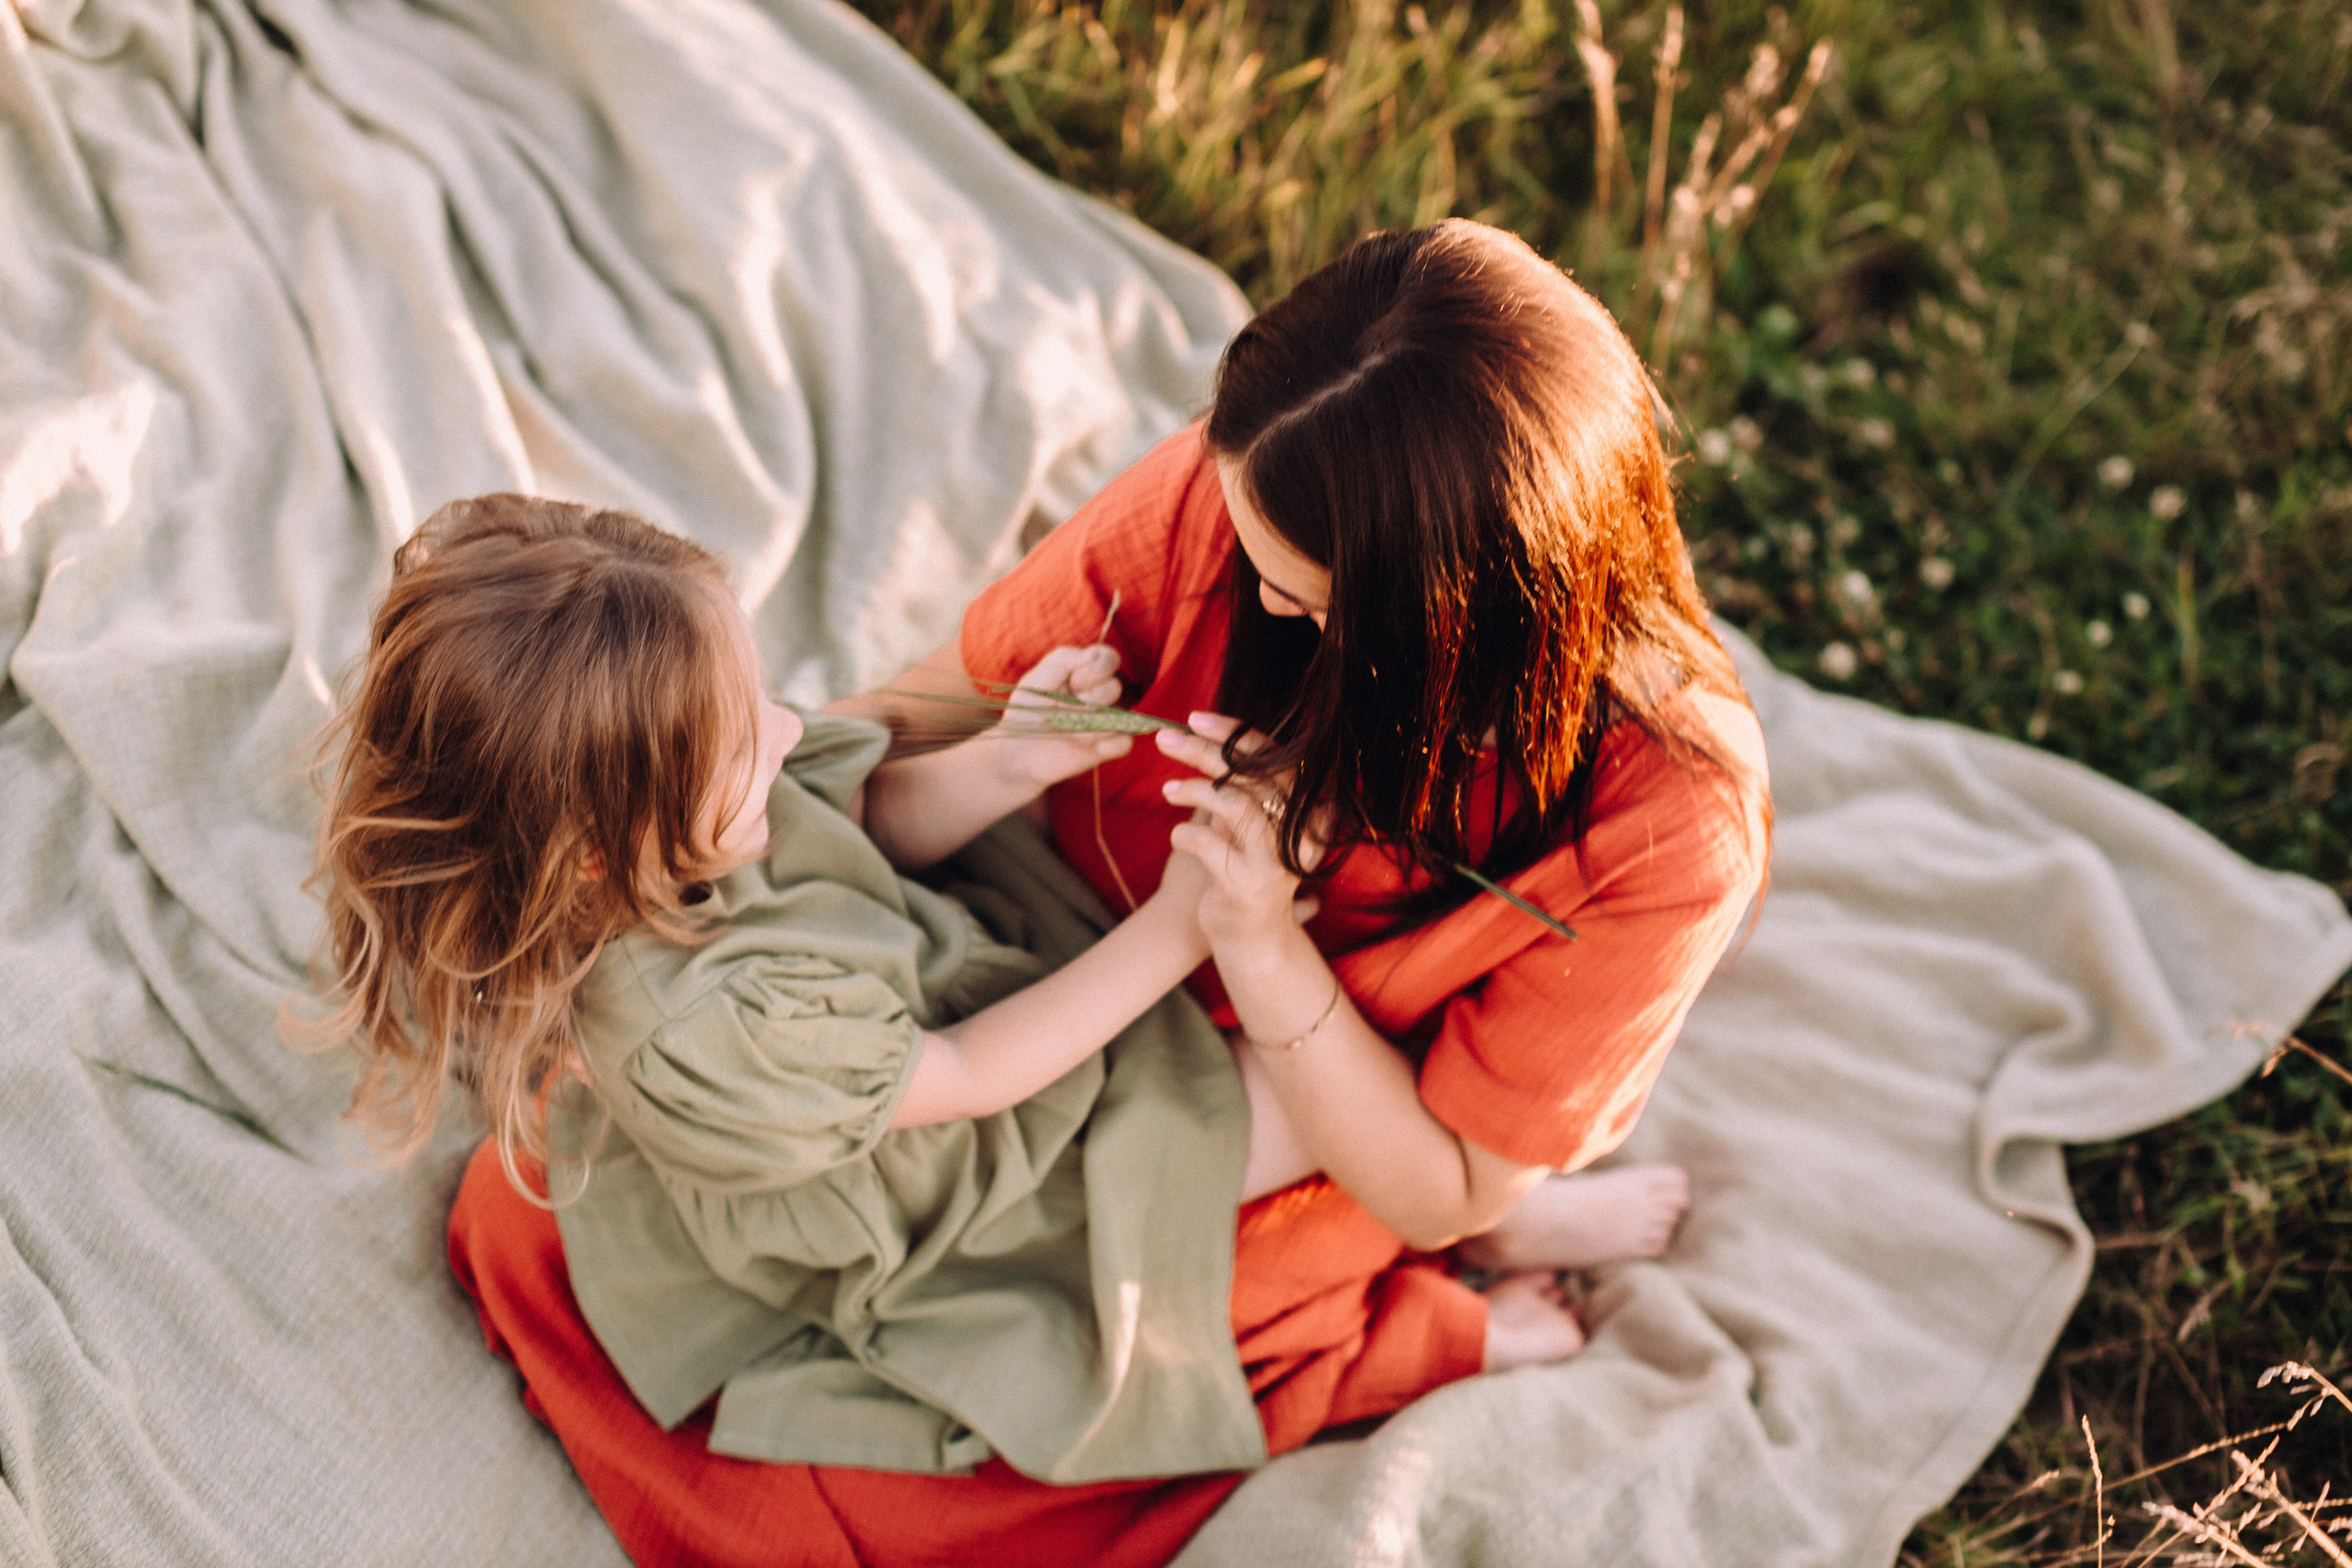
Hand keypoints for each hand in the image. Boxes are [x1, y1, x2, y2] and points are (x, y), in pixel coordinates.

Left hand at [994, 644, 1133, 789]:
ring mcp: (1106, 721)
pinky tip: (1088, 746)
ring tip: (1069, 733)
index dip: (1098, 668)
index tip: (1074, 682)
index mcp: (1086, 674)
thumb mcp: (1037, 677)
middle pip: (1116, 687)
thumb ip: (1064, 658)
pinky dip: (1111, 743)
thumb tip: (1095, 653)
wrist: (1017, 750)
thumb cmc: (1026, 711)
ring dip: (1093, 723)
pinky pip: (1125, 742)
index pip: (1110, 659)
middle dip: (1091, 698)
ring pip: (1121, 715)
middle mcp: (1101, 695)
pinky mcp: (1107, 747)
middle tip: (1065, 711)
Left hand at [1156, 713, 1323, 950]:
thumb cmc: (1244, 869)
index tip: (1195, 718)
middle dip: (1203, 751)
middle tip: (1164, 739)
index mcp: (1308, 811)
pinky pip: (1208, 844)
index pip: (1276, 758)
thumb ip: (1240, 785)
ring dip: (1193, 790)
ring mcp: (1277, 862)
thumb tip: (1204, 733)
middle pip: (1252, 775)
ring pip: (1235, 805)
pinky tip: (1176, 838)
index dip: (1235, 734)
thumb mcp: (1248, 823)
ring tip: (1167, 791)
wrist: (1251, 939)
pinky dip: (1184, 834)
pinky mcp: (1247, 887)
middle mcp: (1302, 834)